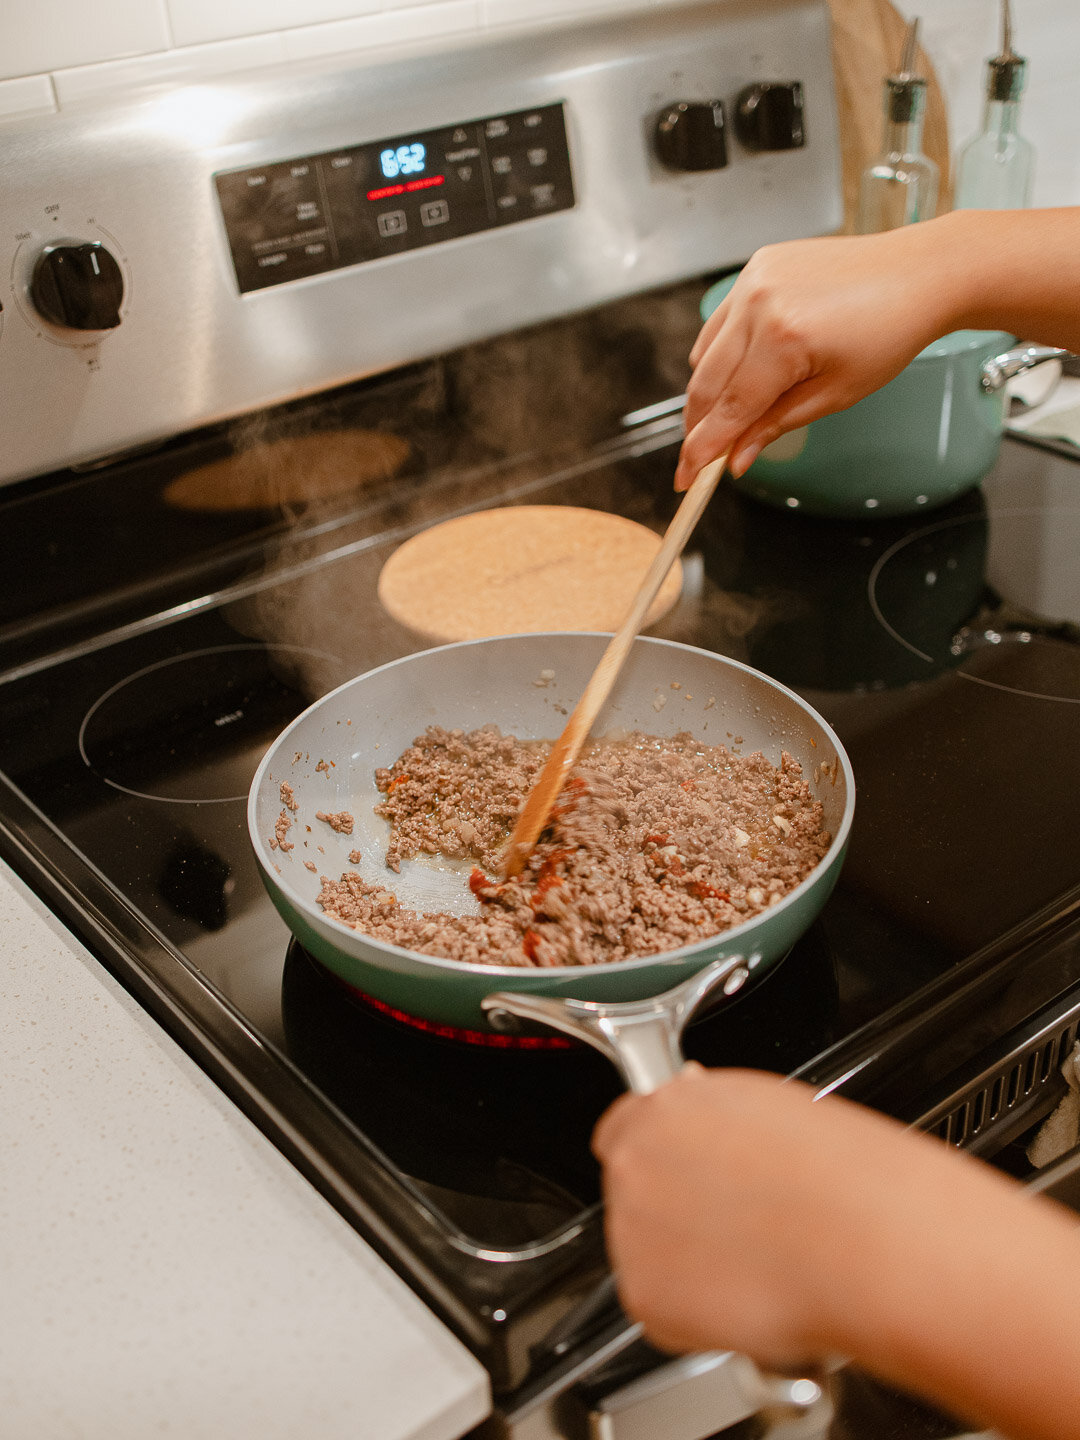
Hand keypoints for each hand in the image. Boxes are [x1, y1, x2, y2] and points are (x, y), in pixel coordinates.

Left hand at [592, 1064, 1079, 1439]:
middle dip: (674, 1206)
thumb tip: (702, 1117)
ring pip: (647, 1249)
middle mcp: (635, 1165)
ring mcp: (632, 1233)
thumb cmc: (841, 1174)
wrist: (867, 1242)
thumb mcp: (767, 1104)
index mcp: (663, 1107)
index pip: (623, 1126)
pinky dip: (694, 1313)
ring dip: (685, 1258)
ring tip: (754, 1258)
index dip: (660, 1152)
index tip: (682, 1169)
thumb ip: (712, 1111)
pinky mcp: (646, 1298)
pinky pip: (661, 1307)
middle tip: (736, 1222)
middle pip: (634, 1189)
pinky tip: (747, 1293)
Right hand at [673, 225, 958, 489]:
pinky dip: (722, 353)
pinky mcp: (756, 266)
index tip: (686, 478)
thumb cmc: (890, 332)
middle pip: (706, 383)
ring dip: (709, 390)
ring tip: (728, 417)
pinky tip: (741, 372)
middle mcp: (759, 303)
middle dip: (699, 426)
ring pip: (705, 353)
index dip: (703, 450)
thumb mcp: (835, 394)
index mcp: (783, 339)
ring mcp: (753, 279)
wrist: (918, 272)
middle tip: (699, 458)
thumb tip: (736, 459)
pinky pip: (720, 323)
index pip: (729, 409)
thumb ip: (776, 425)